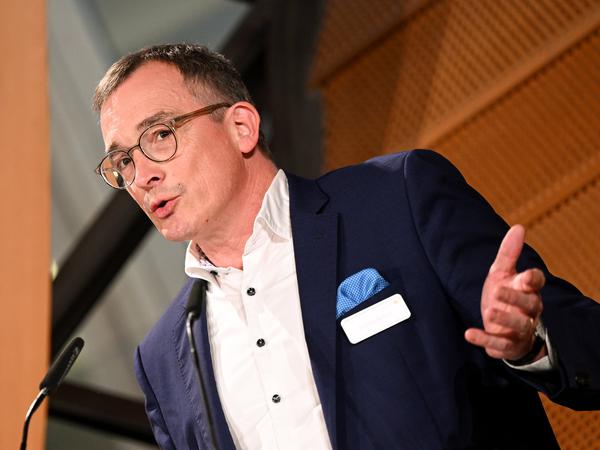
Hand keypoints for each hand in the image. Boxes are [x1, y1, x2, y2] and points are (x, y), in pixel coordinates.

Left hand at [464, 225, 545, 360]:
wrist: (506, 329)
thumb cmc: (506, 295)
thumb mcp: (502, 273)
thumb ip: (509, 253)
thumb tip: (519, 227)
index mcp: (528, 290)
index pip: (537, 283)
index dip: (533, 280)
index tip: (525, 276)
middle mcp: (529, 310)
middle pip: (529, 305)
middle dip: (515, 299)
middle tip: (498, 291)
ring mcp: (520, 329)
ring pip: (519, 325)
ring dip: (504, 318)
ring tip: (488, 311)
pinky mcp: (508, 345)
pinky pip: (500, 345)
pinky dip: (484, 339)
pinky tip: (468, 333)